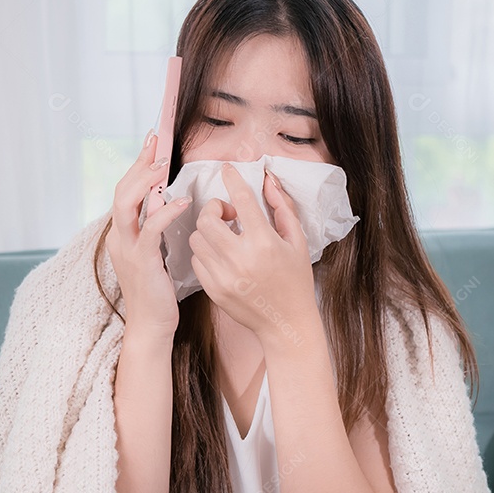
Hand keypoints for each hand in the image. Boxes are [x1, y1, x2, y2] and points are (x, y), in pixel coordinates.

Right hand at [105, 129, 191, 337]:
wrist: (151, 325)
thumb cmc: (159, 290)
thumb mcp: (155, 252)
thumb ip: (154, 226)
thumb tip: (164, 199)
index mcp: (121, 233)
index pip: (125, 191)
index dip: (137, 165)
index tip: (152, 142)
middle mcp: (118, 237)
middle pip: (121, 190)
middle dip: (138, 164)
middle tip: (156, 142)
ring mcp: (126, 249)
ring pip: (126, 205)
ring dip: (145, 182)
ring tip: (163, 166)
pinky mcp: (141, 261)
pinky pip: (150, 230)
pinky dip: (164, 213)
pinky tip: (181, 202)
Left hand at [187, 162, 317, 345]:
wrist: (285, 322)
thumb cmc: (295, 280)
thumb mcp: (297, 241)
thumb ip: (282, 208)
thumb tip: (268, 181)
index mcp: (264, 242)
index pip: (242, 200)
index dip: (232, 179)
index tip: (226, 169)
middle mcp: (241, 258)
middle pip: (207, 219)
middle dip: (213, 209)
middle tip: (227, 214)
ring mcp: (224, 276)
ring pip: (197, 239)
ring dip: (208, 231)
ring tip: (224, 236)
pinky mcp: (214, 290)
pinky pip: (197, 261)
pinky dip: (205, 252)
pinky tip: (221, 255)